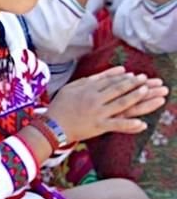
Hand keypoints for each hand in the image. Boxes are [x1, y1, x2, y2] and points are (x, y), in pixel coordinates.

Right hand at [48, 67, 167, 142]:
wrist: (52, 126)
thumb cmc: (61, 106)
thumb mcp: (72, 87)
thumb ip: (92, 79)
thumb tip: (114, 71)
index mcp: (88, 89)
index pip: (110, 81)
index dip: (124, 78)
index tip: (135, 75)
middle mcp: (94, 99)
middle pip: (118, 89)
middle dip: (134, 84)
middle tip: (146, 79)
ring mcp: (98, 113)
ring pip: (121, 104)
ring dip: (136, 98)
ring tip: (147, 92)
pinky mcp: (99, 126)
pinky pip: (117, 125)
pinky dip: (130, 125)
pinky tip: (142, 124)